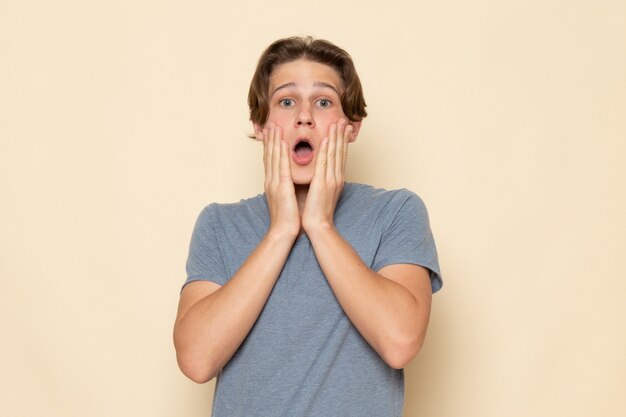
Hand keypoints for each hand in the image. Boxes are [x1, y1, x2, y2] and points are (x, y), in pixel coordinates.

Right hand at [260, 123, 300, 238]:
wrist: (283, 231)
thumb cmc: (288, 218)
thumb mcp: (286, 198)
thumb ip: (287, 187)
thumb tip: (290, 180)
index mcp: (273, 183)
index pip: (271, 161)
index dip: (271, 146)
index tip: (272, 134)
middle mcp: (271, 181)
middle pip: (270, 156)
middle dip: (270, 139)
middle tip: (270, 124)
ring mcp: (275, 183)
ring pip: (274, 157)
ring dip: (274, 141)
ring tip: (274, 127)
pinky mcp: (281, 186)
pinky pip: (281, 166)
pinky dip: (281, 153)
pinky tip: (282, 142)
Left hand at [302, 119, 351, 232]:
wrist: (318, 226)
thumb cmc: (316, 212)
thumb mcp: (321, 192)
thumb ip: (321, 180)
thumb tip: (318, 172)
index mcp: (335, 179)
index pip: (339, 156)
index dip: (341, 141)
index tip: (342, 128)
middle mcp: (336, 177)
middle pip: (340, 152)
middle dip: (341, 135)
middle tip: (343, 119)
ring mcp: (331, 179)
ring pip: (335, 154)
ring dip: (336, 137)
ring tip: (337, 123)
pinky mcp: (323, 183)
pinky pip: (325, 163)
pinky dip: (327, 150)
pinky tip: (327, 139)